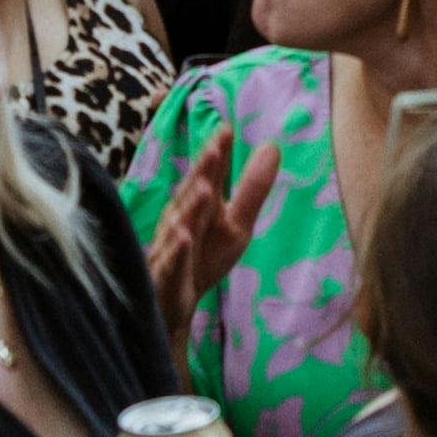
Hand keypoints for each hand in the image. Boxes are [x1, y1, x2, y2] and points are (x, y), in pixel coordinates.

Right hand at [143, 133, 267, 351]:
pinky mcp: (163, 277)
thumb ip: (252, 188)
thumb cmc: (204, 257)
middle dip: (203, 172)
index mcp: (197, 205)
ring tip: (206, 188)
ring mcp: (168, 248)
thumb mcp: (236, 224)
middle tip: (216, 147)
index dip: (217, 154)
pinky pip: (169, 263)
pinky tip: (184, 238)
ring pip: (179, 225)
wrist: (173, 308)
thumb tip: (273, 145)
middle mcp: (180, 220)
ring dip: (191, 207)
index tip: (228, 129)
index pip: (208, 176)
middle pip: (192, 194)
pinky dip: (175, 251)